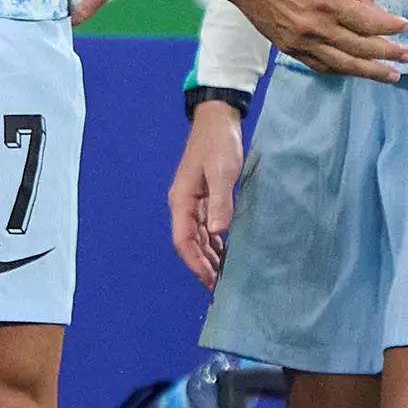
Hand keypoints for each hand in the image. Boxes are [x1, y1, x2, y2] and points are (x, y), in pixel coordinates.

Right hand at [166, 98, 245, 284]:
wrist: (217, 120)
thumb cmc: (218, 144)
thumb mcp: (222, 171)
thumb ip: (219, 202)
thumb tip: (217, 233)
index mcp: (181, 201)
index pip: (183, 240)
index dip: (195, 262)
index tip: (209, 281)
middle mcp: (183, 205)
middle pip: (188, 243)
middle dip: (201, 265)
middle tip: (219, 287)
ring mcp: (192, 201)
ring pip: (196, 237)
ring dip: (208, 257)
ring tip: (223, 276)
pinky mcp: (203, 197)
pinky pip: (205, 228)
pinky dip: (213, 243)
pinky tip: (225, 253)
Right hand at [220, 0, 407, 79]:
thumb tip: (375, 8)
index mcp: (327, 3)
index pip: (369, 23)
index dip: (390, 27)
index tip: (405, 27)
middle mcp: (316, 28)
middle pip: (361, 47)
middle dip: (388, 52)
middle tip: (407, 56)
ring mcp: (301, 42)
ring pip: (343, 64)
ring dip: (370, 71)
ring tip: (391, 75)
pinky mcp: (288, 48)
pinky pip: (320, 66)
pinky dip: (341, 70)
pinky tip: (355, 71)